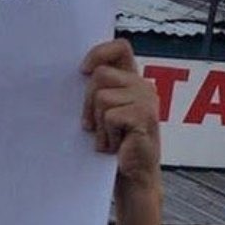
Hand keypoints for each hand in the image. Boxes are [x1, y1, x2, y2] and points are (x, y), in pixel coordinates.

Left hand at [81, 39, 161, 194]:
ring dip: (99, 124)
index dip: (99, 52)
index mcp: (132, 80)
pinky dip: (107, 135)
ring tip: (110, 138)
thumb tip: (77, 73)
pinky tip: (116, 146)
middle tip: (93, 126)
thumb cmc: (115, 145)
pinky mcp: (145, 117)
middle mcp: (143, 86)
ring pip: (102, 97)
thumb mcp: (103, 112)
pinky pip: (110, 116)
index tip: (82, 70)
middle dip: (88, 103)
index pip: (120, 48)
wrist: (132, 176)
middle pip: (100, 75)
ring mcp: (146, 100)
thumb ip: (97, 90)